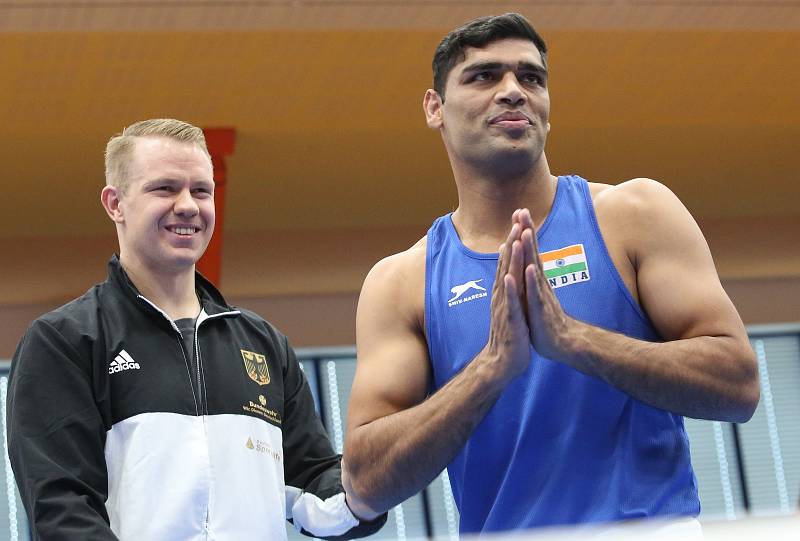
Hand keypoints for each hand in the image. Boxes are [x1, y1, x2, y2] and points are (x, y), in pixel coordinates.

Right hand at [483, 211, 532, 381]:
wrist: (501, 363)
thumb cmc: (509, 335)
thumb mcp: (511, 307)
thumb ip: (509, 289)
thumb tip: (509, 272)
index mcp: (505, 292)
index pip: (508, 262)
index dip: (513, 241)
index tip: (518, 221)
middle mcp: (502, 296)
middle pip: (507, 265)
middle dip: (512, 242)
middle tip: (516, 221)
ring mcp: (505, 307)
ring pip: (508, 279)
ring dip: (510, 261)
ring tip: (514, 241)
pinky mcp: (510, 320)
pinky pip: (511, 303)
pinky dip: (511, 290)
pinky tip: (511, 277)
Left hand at [515, 209, 576, 361]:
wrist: (560, 343)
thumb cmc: (545, 319)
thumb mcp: (534, 294)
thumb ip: (530, 278)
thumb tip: (526, 261)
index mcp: (535, 279)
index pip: (529, 250)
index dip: (524, 230)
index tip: (519, 211)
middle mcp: (539, 282)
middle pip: (532, 252)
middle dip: (527, 230)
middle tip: (522, 210)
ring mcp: (540, 294)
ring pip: (534, 268)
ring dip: (530, 250)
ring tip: (525, 231)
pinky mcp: (540, 309)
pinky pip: (535, 293)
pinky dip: (532, 280)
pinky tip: (529, 268)